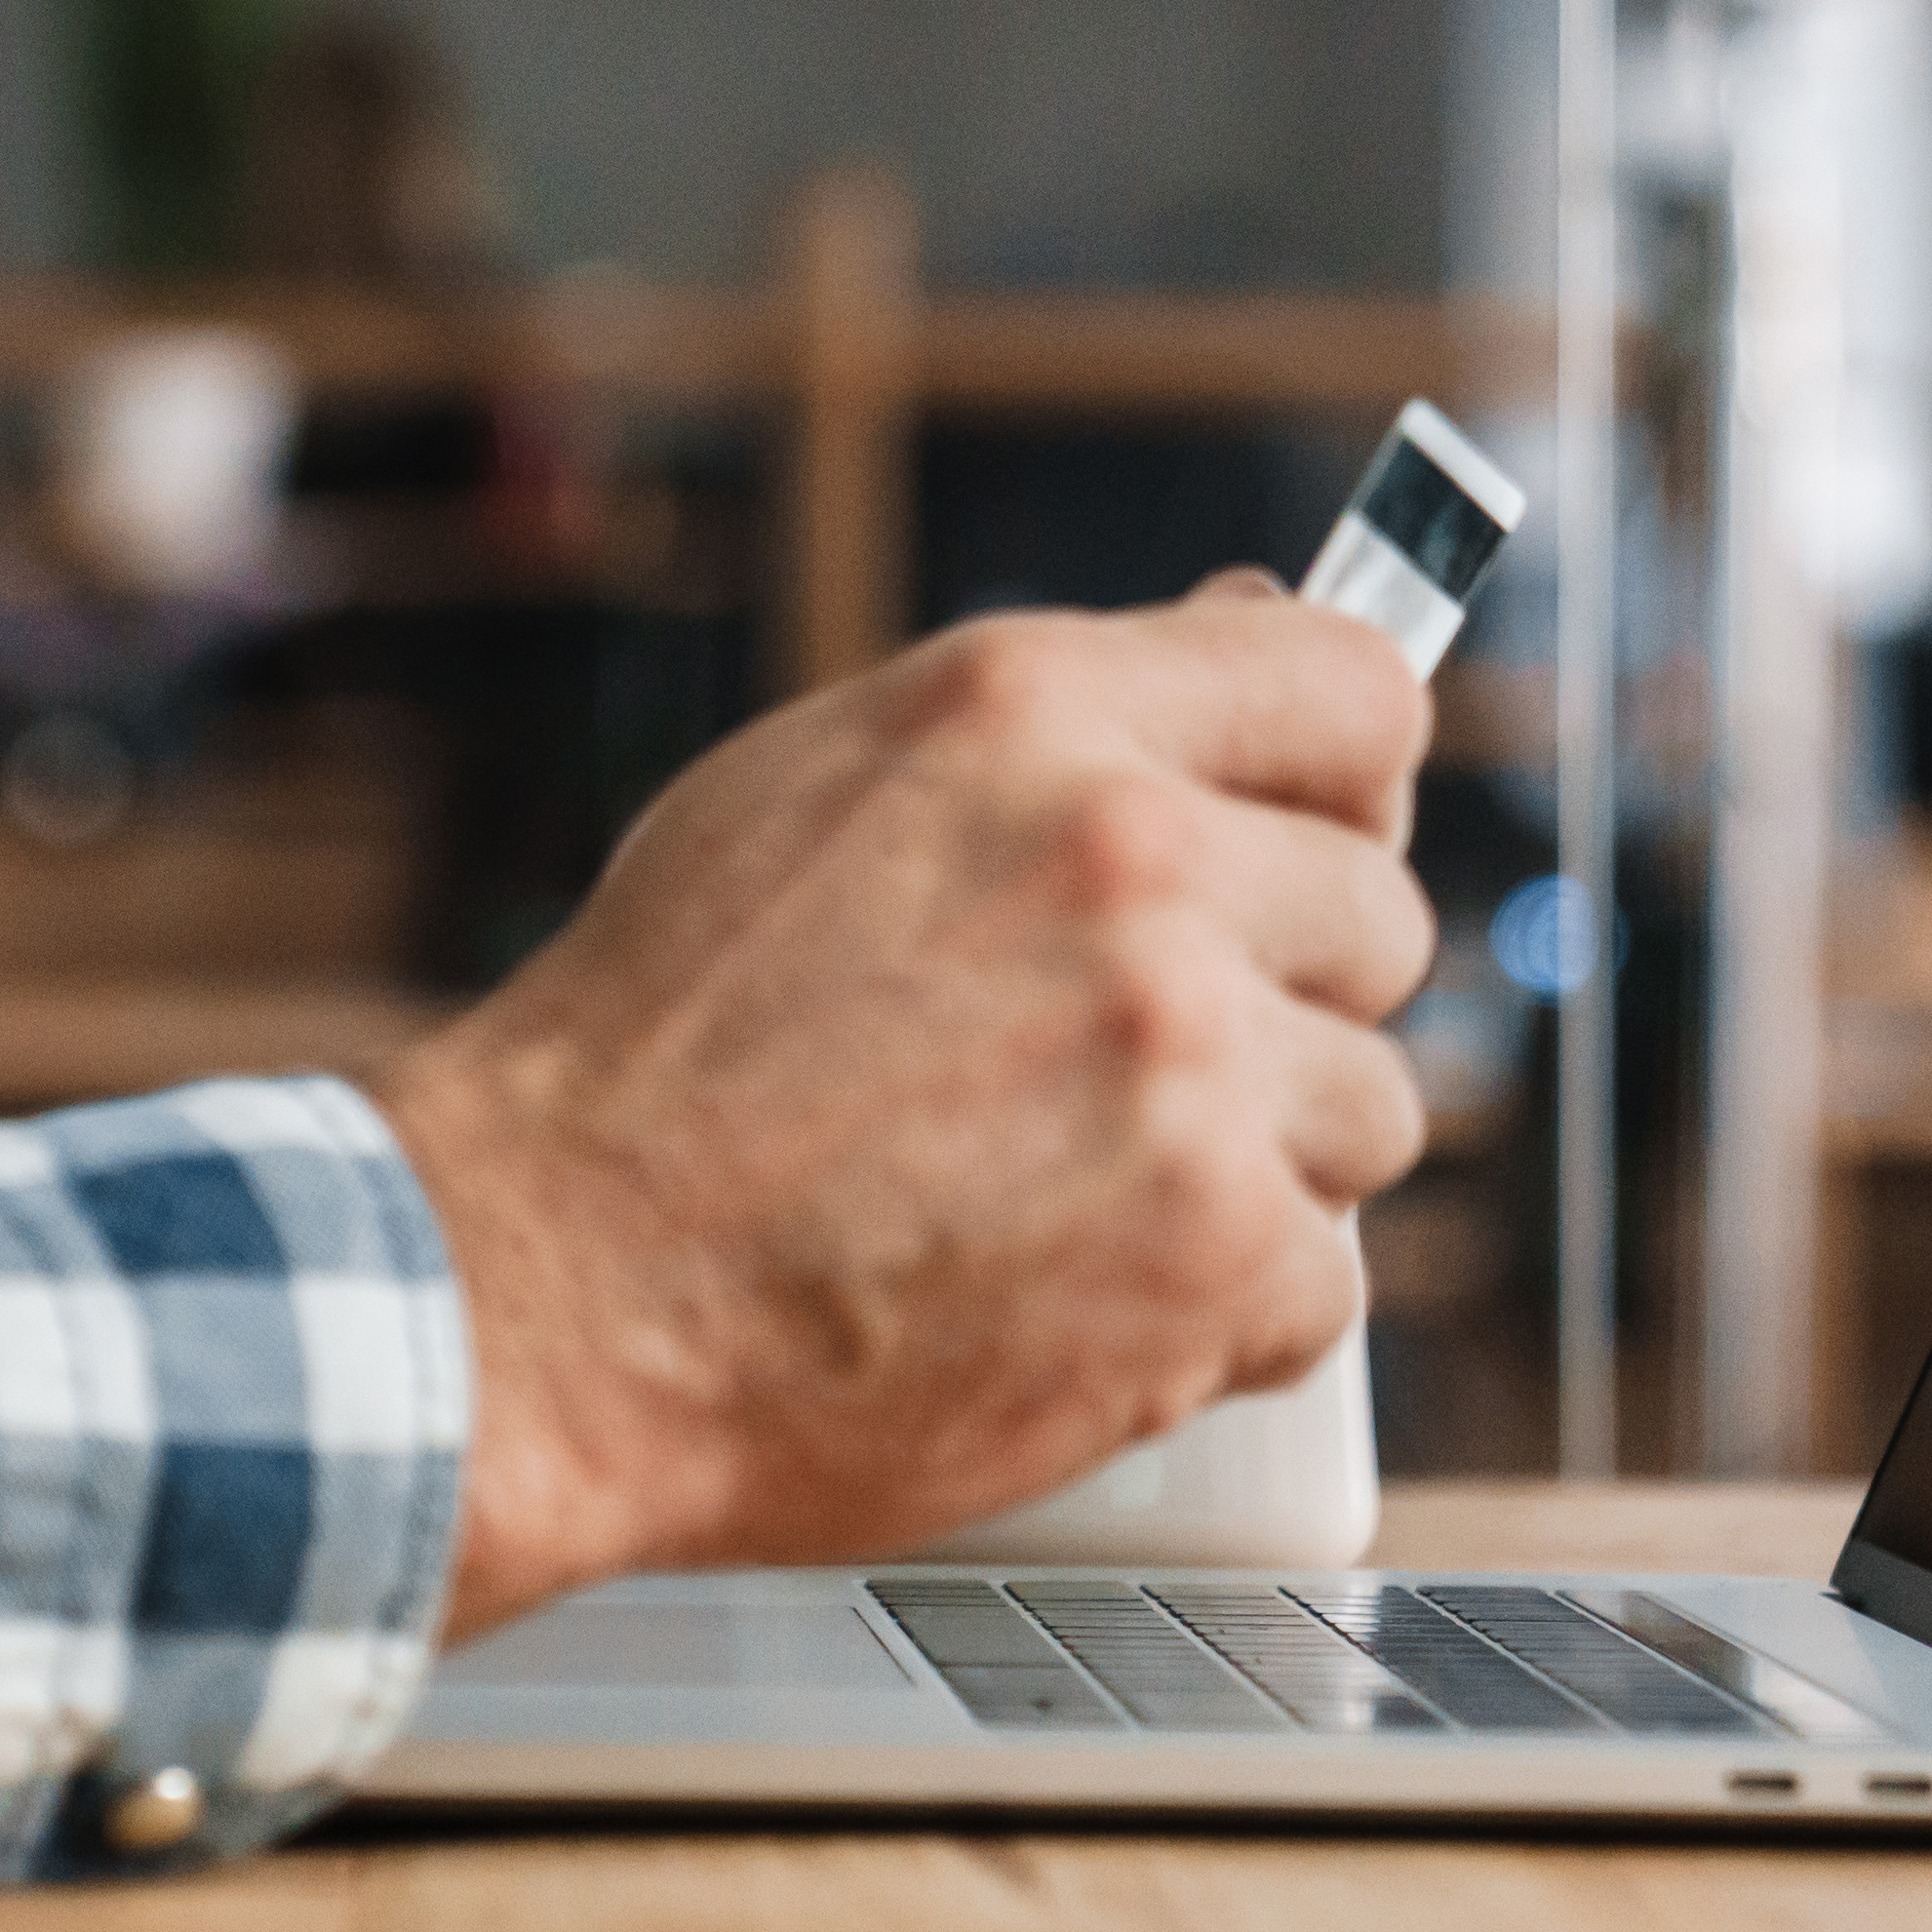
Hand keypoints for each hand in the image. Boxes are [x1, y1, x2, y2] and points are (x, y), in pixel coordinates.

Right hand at [368, 583, 1439, 1633]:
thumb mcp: (821, 787)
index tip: (1309, 836)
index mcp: (1031, 713)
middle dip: (1280, 997)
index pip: (1354, 689)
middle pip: (1379, 917)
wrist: (553, 1287)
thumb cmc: (662, 1046)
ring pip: (1372, 1108)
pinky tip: (1068, 1296)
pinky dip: (1217, 1314)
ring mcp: (1190, 1061)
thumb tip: (1254, 618)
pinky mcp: (1216, 1254)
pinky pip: (1323, 1283)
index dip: (1343, 779)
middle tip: (1111, 1067)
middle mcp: (1132, 859)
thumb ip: (1056, 725)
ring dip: (1259, 1163)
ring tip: (1069, 1190)